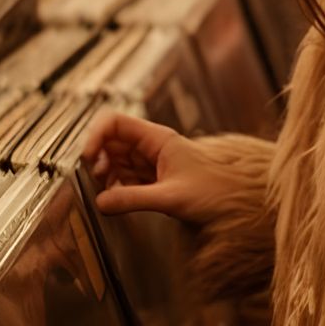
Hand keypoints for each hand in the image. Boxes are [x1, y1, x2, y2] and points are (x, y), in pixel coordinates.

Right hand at [82, 110, 226, 226]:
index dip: (96, 136)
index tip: (88, 158)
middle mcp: (152, 147)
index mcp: (158, 139)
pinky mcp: (153, 180)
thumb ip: (134, 199)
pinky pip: (125, 178)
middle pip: (111, 142)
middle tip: (100, 179)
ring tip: (110, 191)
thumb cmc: (214, 191)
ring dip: (106, 175)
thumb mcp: (171, 196)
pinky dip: (117, 187)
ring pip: (116, 161)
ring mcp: (151, 163)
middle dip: (99, 159)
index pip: (115, 123)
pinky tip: (119, 199)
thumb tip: (100, 202)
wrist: (236, 202)